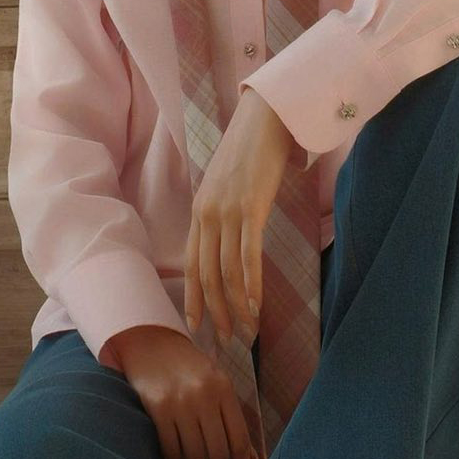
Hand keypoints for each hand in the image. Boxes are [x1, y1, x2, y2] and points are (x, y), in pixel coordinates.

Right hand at [106, 325, 260, 458]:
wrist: (151, 345)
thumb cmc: (189, 370)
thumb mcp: (217, 387)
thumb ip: (234, 422)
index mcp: (224, 390)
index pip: (240, 440)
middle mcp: (205, 396)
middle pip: (218, 452)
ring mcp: (181, 402)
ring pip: (194, 454)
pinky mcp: (158, 407)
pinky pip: (170, 448)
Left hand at [185, 88, 296, 345]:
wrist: (266, 118)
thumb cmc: (253, 151)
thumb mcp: (230, 185)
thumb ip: (227, 212)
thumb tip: (235, 237)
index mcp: (200, 211)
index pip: (192, 265)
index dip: (194, 298)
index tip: (196, 326)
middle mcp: (207, 215)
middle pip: (207, 275)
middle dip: (216, 312)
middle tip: (225, 340)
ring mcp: (227, 212)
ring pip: (226, 271)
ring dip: (236, 306)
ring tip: (246, 331)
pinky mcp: (250, 208)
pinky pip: (247, 254)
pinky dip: (251, 283)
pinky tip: (256, 304)